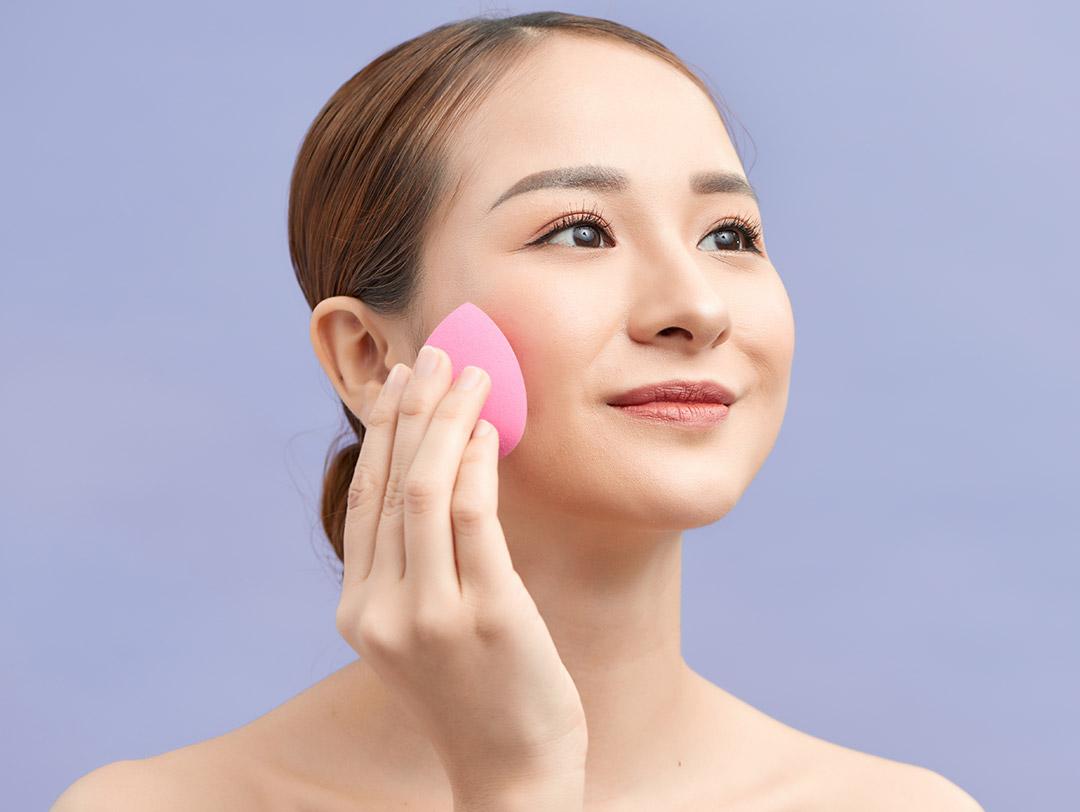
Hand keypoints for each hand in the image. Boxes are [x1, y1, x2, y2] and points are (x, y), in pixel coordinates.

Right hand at [336, 345, 587, 798]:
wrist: (511, 775)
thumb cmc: (476, 696)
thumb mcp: (422, 635)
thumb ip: (412, 570)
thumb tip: (430, 483)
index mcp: (357, 613)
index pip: (363, 500)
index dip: (380, 434)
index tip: (400, 384)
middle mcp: (379, 610)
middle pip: (388, 483)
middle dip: (410, 410)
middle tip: (432, 355)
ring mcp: (428, 614)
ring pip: (424, 488)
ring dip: (447, 420)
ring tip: (468, 374)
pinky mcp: (484, 614)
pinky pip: (471, 517)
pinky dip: (477, 462)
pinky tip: (490, 427)